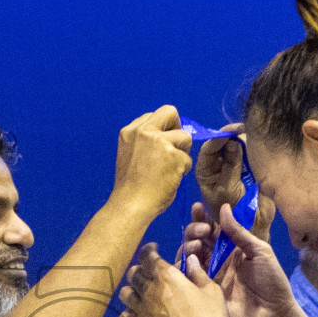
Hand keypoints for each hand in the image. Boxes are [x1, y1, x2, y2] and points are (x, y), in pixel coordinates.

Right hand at [111, 106, 193, 220]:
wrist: (130, 204)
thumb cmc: (131, 187)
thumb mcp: (129, 155)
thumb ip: (144, 142)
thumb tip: (168, 136)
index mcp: (129, 132)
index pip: (153, 116)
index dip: (163, 128)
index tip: (164, 142)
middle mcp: (143, 132)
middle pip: (170, 112)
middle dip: (177, 127)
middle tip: (176, 146)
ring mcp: (159, 142)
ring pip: (185, 136)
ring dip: (182, 153)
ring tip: (172, 169)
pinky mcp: (173, 156)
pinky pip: (188, 158)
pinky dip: (183, 170)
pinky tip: (171, 179)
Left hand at [117, 244, 229, 316]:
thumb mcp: (211, 291)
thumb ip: (198, 273)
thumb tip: (190, 260)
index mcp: (167, 277)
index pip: (148, 256)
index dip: (148, 250)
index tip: (153, 249)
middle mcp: (150, 292)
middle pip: (133, 273)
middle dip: (140, 269)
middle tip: (149, 272)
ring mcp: (143, 312)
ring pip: (125, 294)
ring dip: (132, 290)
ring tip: (141, 293)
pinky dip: (128, 312)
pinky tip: (137, 313)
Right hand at [190, 203, 303, 316]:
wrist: (272, 314)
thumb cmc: (271, 281)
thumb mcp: (260, 252)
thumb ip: (239, 233)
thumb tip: (223, 208)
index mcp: (232, 249)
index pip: (213, 230)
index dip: (203, 218)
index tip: (197, 208)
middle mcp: (218, 260)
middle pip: (198, 240)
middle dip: (195, 230)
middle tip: (203, 231)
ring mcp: (209, 276)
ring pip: (190, 256)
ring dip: (189, 245)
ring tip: (197, 245)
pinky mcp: (204, 291)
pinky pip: (189, 276)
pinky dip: (185, 265)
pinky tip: (189, 258)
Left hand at [193, 123, 247, 218]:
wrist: (254, 223)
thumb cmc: (234, 210)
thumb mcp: (228, 188)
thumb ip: (230, 165)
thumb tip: (233, 141)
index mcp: (206, 171)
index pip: (209, 148)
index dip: (220, 137)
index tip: (233, 131)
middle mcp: (217, 164)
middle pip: (222, 141)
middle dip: (232, 135)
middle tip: (244, 130)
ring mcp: (233, 162)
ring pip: (236, 142)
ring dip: (244, 139)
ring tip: (253, 141)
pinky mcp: (248, 163)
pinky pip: (250, 149)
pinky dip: (253, 145)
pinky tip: (259, 145)